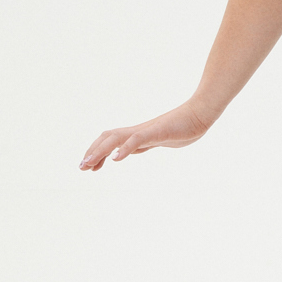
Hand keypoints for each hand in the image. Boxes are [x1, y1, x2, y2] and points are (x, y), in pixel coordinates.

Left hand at [79, 102, 212, 170]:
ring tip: (89, 163)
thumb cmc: (183, 127)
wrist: (200, 114)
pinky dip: (124, 148)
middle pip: (108, 137)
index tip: (89, 166)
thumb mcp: (159, 139)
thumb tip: (130, 150)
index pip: (111, 140)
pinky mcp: (157, 132)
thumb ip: (144, 144)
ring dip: (100, 150)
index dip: (97, 151)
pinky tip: (115, 158)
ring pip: (116, 138)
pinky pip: (137, 140)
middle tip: (81, 167)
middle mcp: (138, 131)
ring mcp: (146, 130)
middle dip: (93, 151)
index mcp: (138, 134)